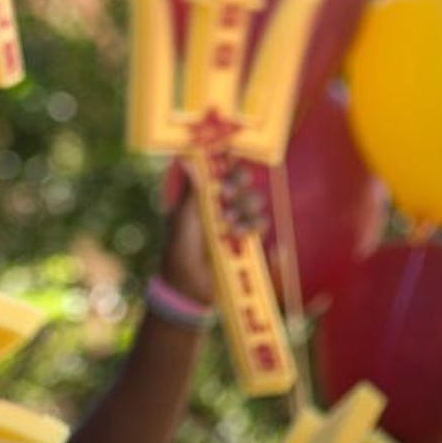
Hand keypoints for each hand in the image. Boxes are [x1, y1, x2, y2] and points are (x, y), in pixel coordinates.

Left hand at [161, 161, 267, 305]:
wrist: (188, 287)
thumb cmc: (179, 250)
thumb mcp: (183, 219)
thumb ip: (191, 191)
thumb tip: (186, 158)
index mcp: (204, 195)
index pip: (221, 171)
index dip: (227, 161)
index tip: (229, 155)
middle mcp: (222, 205)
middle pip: (243, 183)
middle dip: (239, 183)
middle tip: (226, 193)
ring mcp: (236, 222)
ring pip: (254, 203)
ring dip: (245, 210)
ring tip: (229, 227)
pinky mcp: (247, 241)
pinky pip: (262, 228)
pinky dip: (259, 227)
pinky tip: (245, 235)